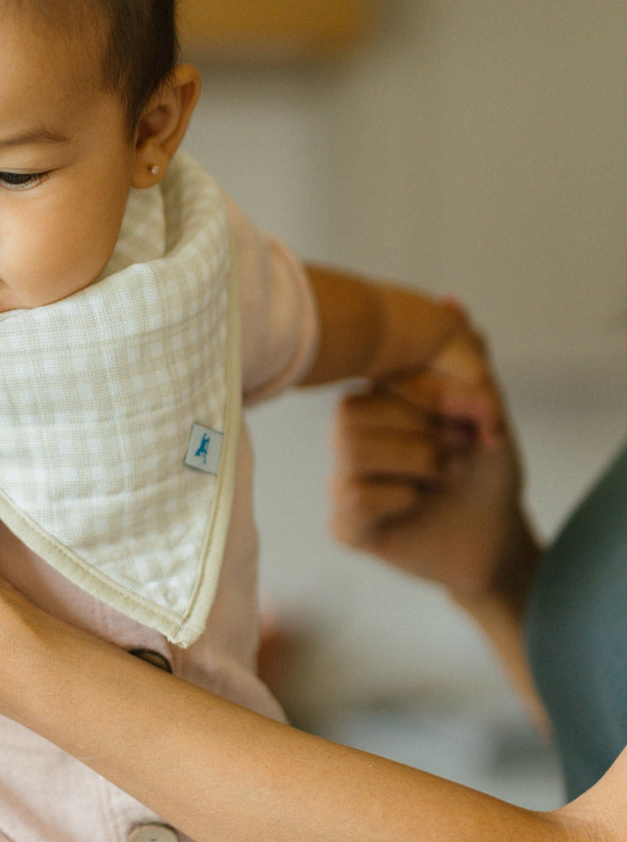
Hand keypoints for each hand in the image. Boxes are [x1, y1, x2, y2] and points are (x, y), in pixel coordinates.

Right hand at [329, 329, 537, 608]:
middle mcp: (352, 439)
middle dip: (421, 431)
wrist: (497, 539)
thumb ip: (468, 362)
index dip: (427, 396)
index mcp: (376, 407)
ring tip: (443, 475)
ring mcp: (345, 480)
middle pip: (351, 413)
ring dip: (415, 461)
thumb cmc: (485, 474)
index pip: (372, 384)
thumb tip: (453, 302)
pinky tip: (418, 503)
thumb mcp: (488, 414)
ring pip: (350, 450)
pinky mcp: (346, 524)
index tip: (475, 419)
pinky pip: (353, 497)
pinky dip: (401, 498)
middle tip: (460, 449)